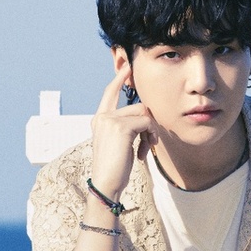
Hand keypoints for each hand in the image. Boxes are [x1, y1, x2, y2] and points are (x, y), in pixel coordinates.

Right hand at [89, 65, 155, 200]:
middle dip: (148, 124)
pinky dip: (150, 138)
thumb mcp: (119, 143)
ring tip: (145, 149)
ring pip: (144, 114)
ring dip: (150, 132)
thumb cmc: (115, 168)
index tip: (128, 66)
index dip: (120, 78)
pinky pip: (146, 123)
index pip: (110, 92)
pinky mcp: (121, 127)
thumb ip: (126, 126)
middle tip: (149, 143)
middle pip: (138, 106)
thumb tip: (145, 115)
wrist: (106, 184)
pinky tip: (143, 153)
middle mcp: (102, 116)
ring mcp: (110, 120)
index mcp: (99, 119)